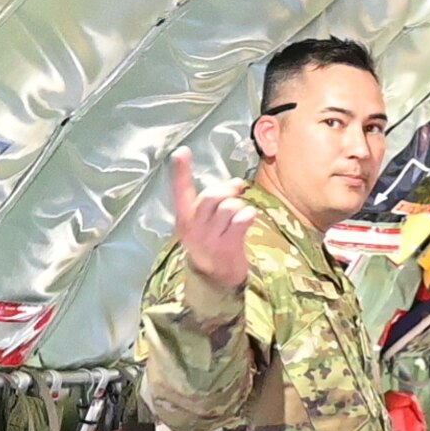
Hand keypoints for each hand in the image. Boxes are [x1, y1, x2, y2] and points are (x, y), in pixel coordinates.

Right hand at [170, 148, 255, 290]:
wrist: (214, 278)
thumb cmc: (210, 245)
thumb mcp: (200, 225)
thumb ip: (209, 205)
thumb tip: (233, 183)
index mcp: (184, 219)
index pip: (180, 191)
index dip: (181, 171)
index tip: (182, 152)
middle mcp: (195, 227)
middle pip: (210, 197)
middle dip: (226, 188)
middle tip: (236, 188)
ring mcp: (211, 238)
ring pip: (228, 207)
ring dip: (239, 204)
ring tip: (241, 210)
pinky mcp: (228, 246)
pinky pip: (241, 221)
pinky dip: (249, 214)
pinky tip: (250, 217)